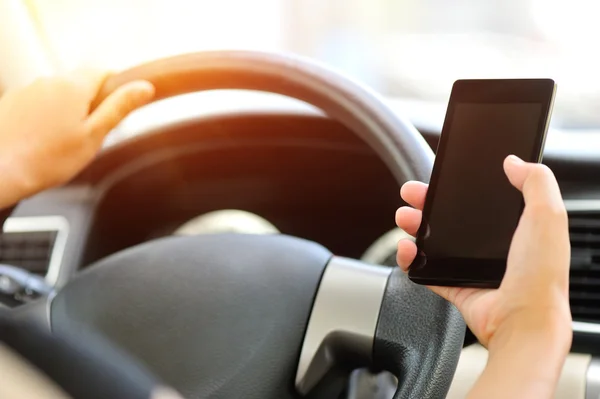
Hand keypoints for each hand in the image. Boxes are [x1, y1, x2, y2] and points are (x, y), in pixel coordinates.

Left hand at [0, 69, 153, 207]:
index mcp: (73, 86)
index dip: (115, 89)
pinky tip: (43, 142)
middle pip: (80, 83)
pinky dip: (45, 117)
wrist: (0, 171)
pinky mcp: (11, 102)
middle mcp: (48, 81)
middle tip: (92, 134)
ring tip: (63, 143)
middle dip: (91, 104)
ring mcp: (26, 90)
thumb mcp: (94, 135)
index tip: (118, 109)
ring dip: (67, 111)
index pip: (103, 72)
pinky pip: (38, 103)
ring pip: (59, 94)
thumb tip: (144, 87)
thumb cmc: (47, 160)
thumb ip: (120, 107)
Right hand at [396, 155, 570, 350]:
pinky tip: (407, 250)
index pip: (480, 200)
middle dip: (427, 203)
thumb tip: (515, 162)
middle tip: (413, 195)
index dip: (458, 187)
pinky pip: (426, 271)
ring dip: (415, 227)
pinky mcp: (456, 286)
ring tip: (405, 219)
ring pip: (434, 242)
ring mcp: (472, 267)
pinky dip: (411, 260)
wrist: (523, 321)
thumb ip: (536, 182)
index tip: (441, 178)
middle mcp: (493, 247)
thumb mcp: (548, 216)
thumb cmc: (541, 275)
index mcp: (516, 228)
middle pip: (451, 218)